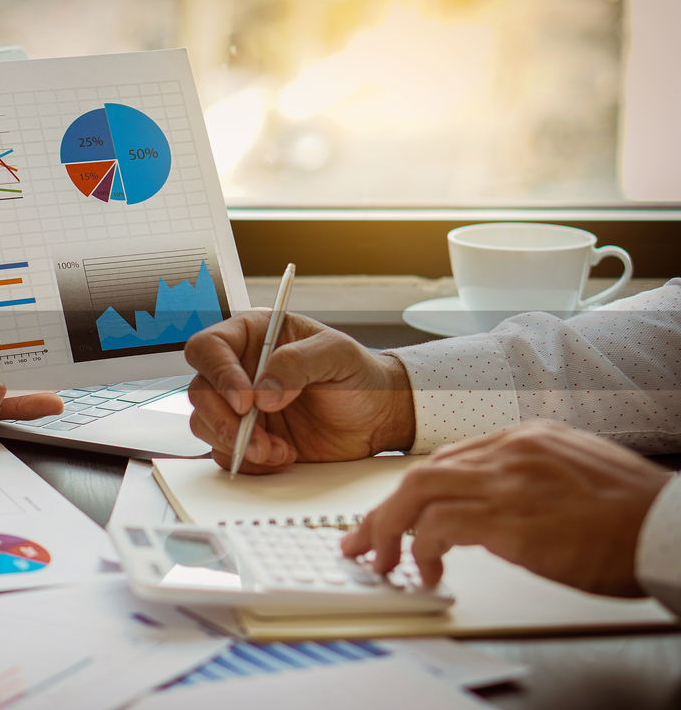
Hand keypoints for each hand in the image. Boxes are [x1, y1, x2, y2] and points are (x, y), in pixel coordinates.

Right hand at [184, 312, 415, 472]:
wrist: (376, 418)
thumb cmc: (359, 375)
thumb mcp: (338, 355)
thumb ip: (297, 362)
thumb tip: (262, 393)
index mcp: (253, 336)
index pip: (209, 348)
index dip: (219, 374)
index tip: (246, 401)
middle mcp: (238, 369)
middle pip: (200, 391)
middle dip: (225, 421)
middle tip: (259, 439)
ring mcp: (239, 406)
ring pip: (205, 424)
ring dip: (238, 444)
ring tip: (280, 450)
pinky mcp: (246, 437)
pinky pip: (225, 452)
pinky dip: (250, 462)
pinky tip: (283, 455)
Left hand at [341, 420, 671, 595]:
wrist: (672, 528)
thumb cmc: (635, 515)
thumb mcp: (577, 477)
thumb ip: (531, 479)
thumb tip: (498, 508)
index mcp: (527, 437)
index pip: (448, 461)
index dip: (412, 494)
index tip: (392, 517)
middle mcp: (510, 450)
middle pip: (421, 475)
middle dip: (382, 512)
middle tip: (361, 540)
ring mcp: (507, 480)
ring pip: (416, 494)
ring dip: (389, 531)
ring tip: (382, 562)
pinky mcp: (508, 517)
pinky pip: (437, 528)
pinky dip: (422, 551)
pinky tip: (428, 573)